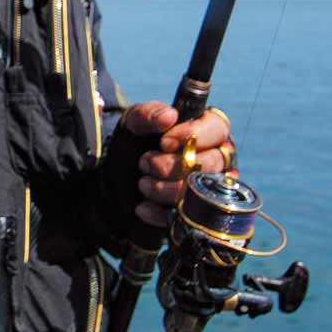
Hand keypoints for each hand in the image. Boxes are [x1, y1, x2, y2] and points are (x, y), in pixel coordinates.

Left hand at [119, 102, 236, 227]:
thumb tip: (169, 116)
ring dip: (166, 189)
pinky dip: (161, 213)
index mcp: (206, 130)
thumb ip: (149, 114)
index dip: (195, 134)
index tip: (164, 142)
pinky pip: (187, 217)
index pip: (218, 128)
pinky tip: (143, 207)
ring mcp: (207, 188)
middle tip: (146, 162)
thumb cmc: (133, 143)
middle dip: (174, 165)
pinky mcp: (193, 213)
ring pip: (201, 192)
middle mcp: (214, 159)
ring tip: (143, 183)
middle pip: (211, 164)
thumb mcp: (134, 124)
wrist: (113, 177)